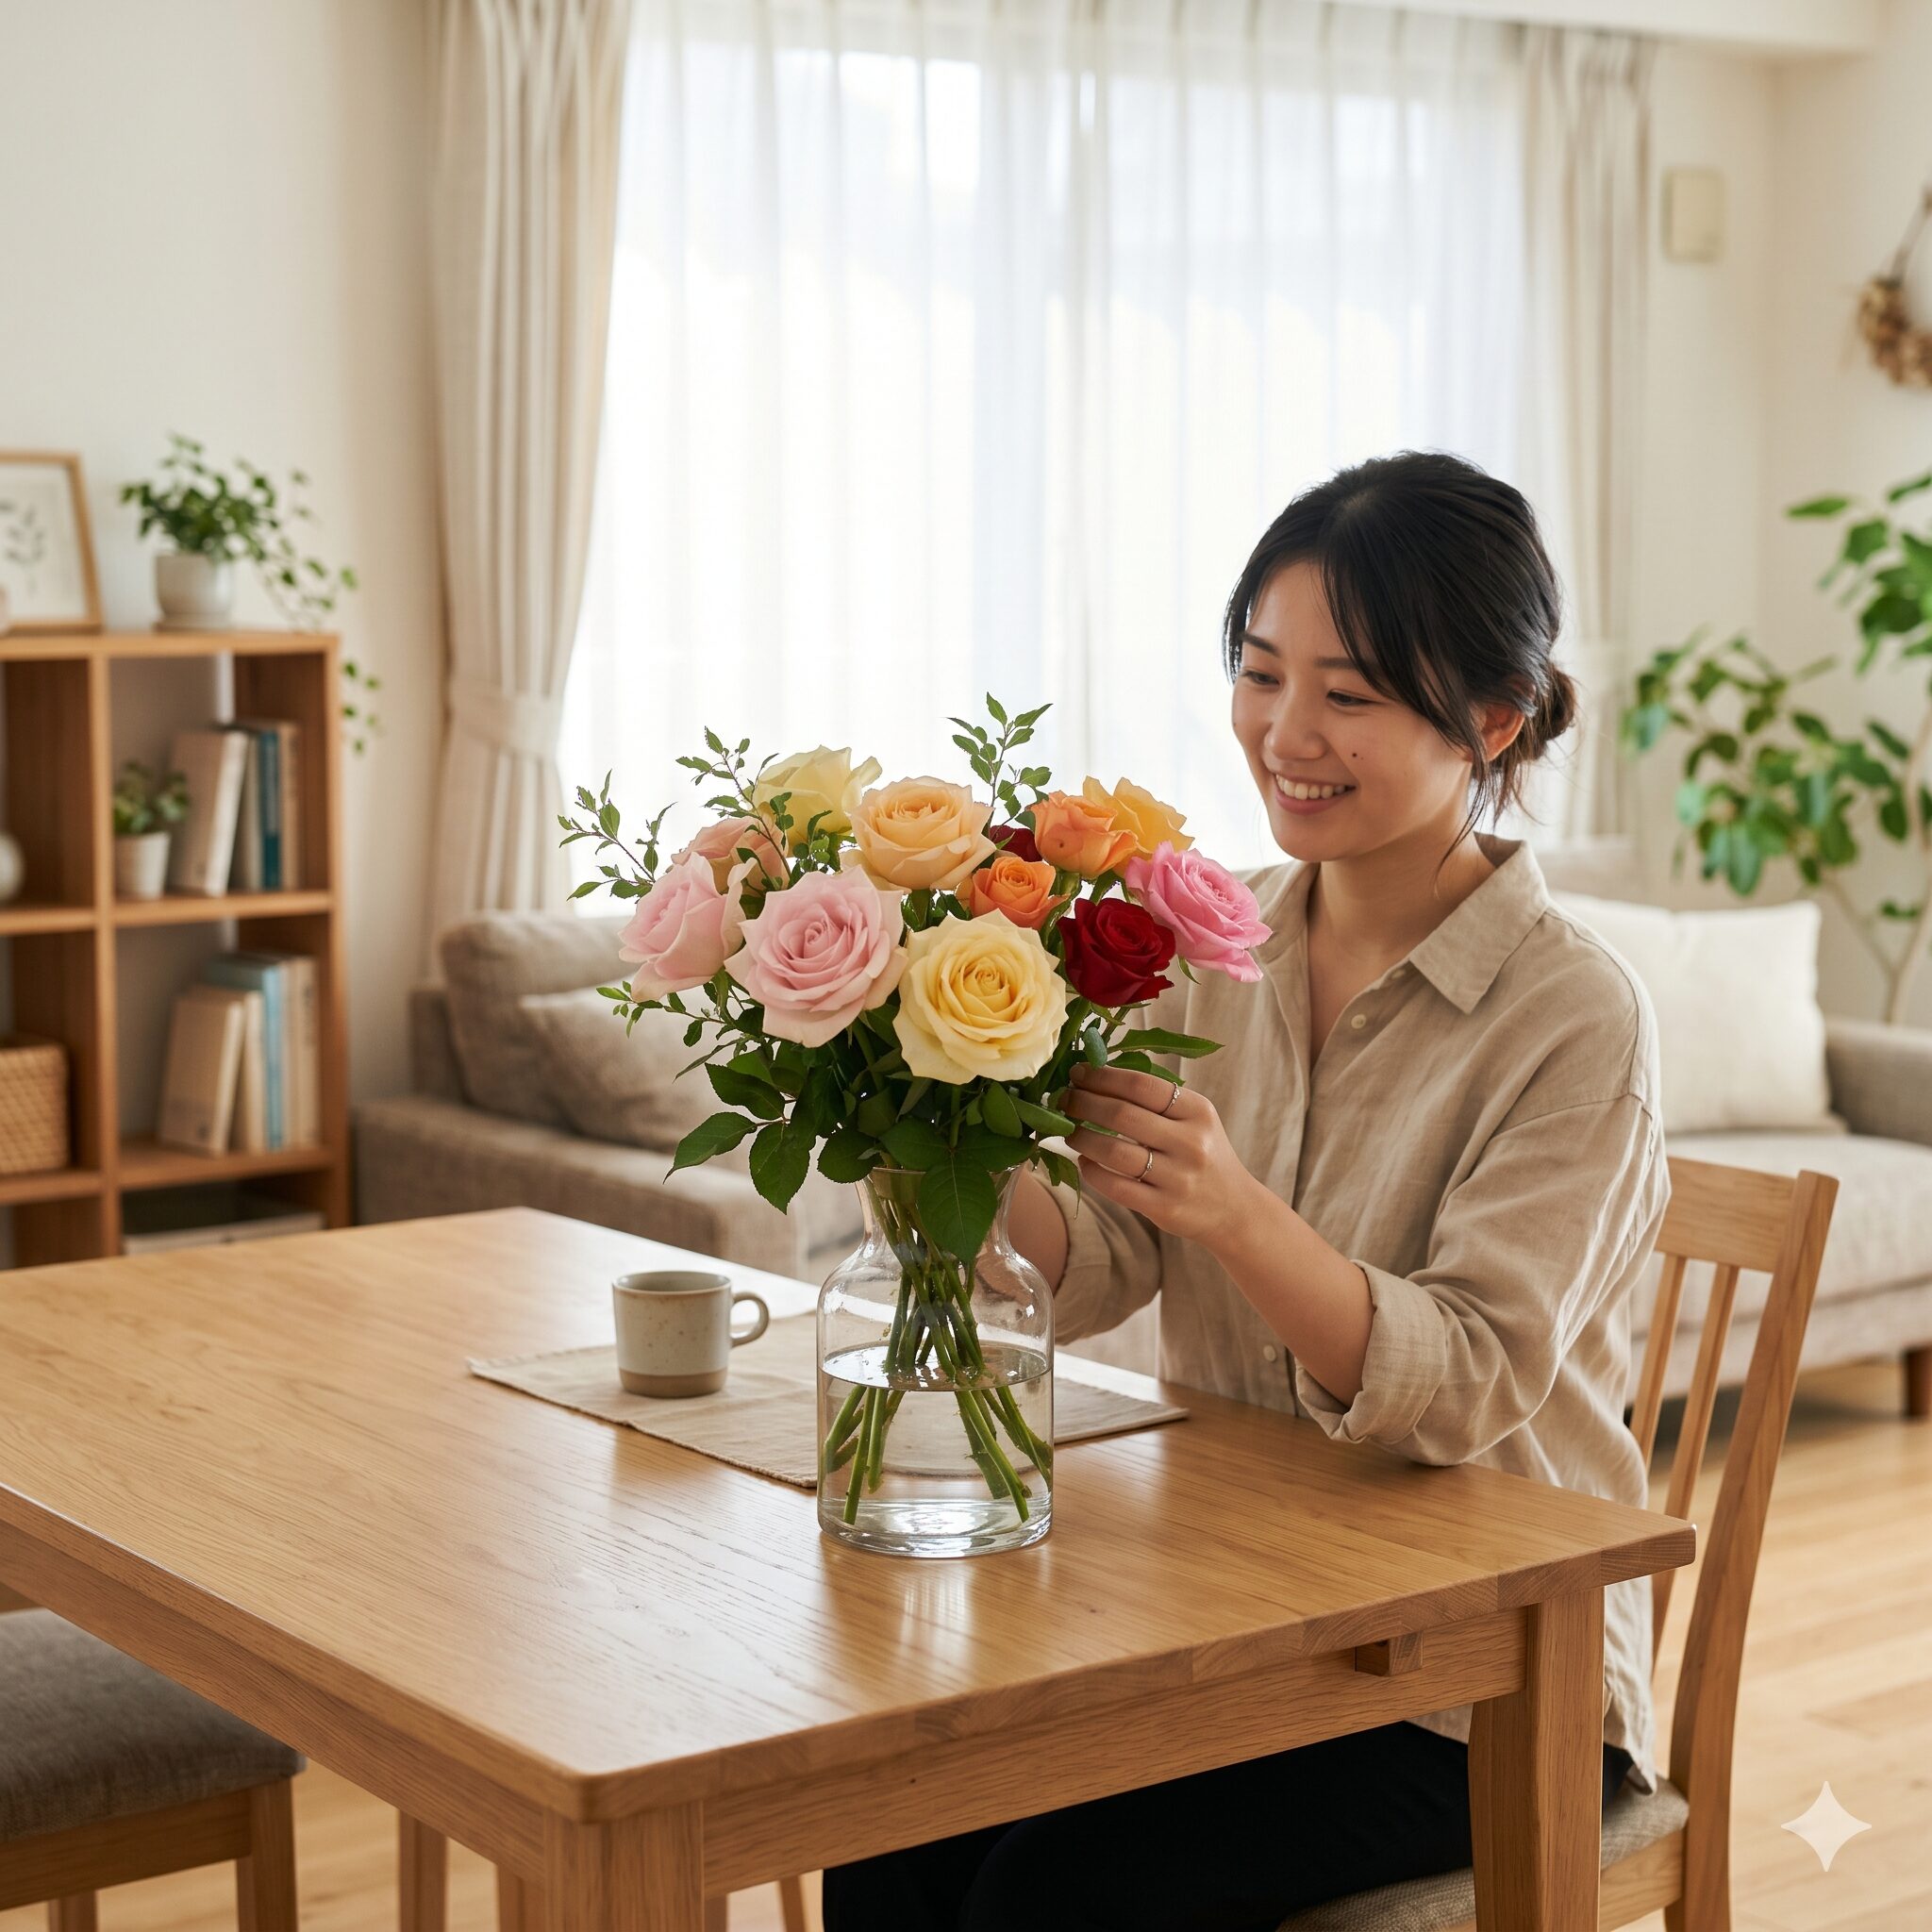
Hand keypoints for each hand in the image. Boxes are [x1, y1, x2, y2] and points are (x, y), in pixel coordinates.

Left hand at [1062, 1064, 1256, 1246]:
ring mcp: (1178, 1177)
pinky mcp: (1164, 1208)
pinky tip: (1085, 1161)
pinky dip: (1092, 1171)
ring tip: (1068, 1131)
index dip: (1103, 1076)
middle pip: (1122, 1115)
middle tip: (1063, 1099)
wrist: (1234, 1209)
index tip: (1078, 1072)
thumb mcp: (1195, 1119)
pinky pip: (1115, 1186)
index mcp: (1197, 1111)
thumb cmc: (1204, 1155)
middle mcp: (1190, 1142)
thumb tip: (1098, 1074)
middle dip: (1083, 1103)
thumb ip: (1157, 1099)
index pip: (1142, 1085)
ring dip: (1081, 1138)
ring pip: (1113, 1151)